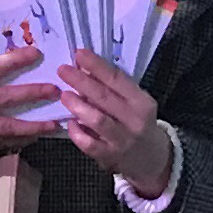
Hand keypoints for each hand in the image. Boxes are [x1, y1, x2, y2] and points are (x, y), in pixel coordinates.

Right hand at [0, 47, 58, 158]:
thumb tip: (9, 62)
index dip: (16, 60)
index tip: (37, 54)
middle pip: (6, 98)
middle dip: (33, 94)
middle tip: (55, 90)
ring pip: (8, 127)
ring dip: (33, 126)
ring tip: (53, 124)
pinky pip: (2, 143)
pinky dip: (20, 139)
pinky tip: (35, 135)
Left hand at [58, 52, 172, 195]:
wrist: (150, 158)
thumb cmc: (136, 123)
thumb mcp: (133, 103)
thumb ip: (113, 89)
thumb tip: (84, 67)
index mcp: (142, 102)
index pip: (117, 79)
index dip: (97, 66)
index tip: (79, 54)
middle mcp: (134, 120)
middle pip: (105, 97)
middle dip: (82, 81)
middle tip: (63, 70)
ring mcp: (122, 140)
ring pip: (97, 120)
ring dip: (78, 106)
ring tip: (64, 95)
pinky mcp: (110, 156)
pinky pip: (89, 144)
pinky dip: (77, 133)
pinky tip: (70, 123)